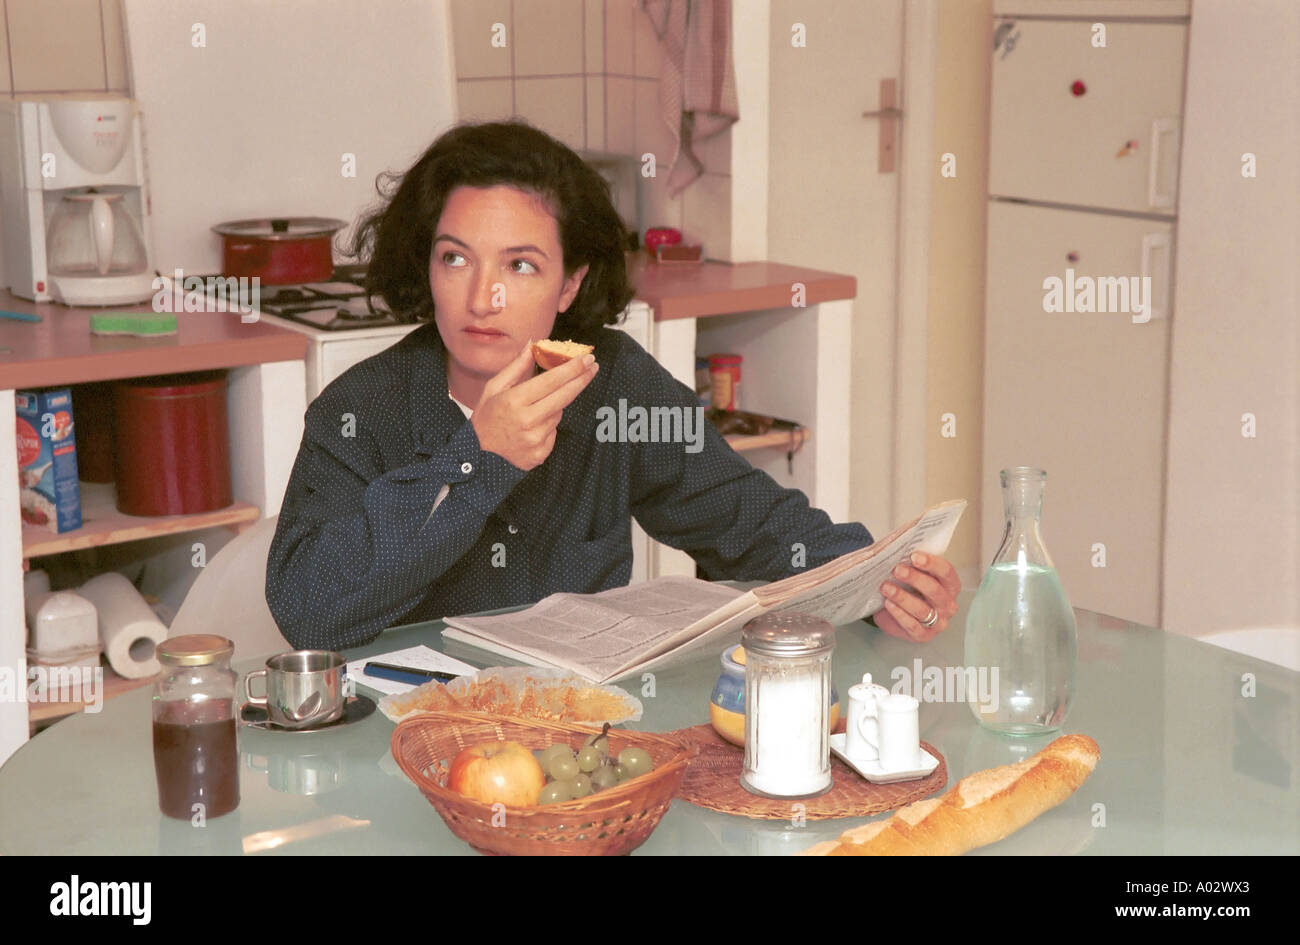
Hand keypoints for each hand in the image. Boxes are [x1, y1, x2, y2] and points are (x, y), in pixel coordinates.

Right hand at [470, 341, 597, 470]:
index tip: (586, 359)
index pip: (551, 381)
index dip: (572, 369)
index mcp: (514, 401)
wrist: (477, 458)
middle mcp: (527, 420)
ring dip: (555, 405)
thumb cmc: (485, 419)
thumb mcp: (493, 389)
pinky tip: (532, 427)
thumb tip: (532, 345)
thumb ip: (516, 367)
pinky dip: (548, 425)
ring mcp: (535, 439)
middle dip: (581, 379)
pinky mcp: (541, 454)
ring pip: (559, 413)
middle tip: (593, 367)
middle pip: (565, 396)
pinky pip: (553, 432)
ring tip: (535, 408)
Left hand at [873, 552, 961, 642]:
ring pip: (922, 609)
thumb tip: (899, 550)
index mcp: (950, 586)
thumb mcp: (914, 576)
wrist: (897, 615)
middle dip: (915, 579)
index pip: (947, 573)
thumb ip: (913, 564)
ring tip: (886, 587)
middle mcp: (948, 605)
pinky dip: (899, 613)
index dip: (932, 564)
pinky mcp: (923, 635)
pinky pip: (912, 625)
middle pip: (935, 590)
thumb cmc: (909, 590)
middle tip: (897, 569)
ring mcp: (938, 623)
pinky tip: (888, 604)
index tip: (914, 556)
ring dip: (902, 597)